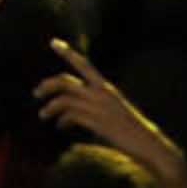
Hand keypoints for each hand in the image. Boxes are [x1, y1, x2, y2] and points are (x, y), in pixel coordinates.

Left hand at [35, 42, 186, 187]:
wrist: (150, 145)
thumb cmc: (132, 131)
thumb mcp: (114, 110)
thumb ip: (96, 104)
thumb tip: (74, 110)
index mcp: (107, 88)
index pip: (84, 64)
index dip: (67, 52)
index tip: (53, 42)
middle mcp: (102, 94)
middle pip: (66, 81)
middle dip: (47, 85)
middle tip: (36, 93)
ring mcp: (99, 107)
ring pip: (64, 99)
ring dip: (50, 107)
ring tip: (43, 115)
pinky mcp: (97, 122)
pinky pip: (71, 115)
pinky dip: (62, 120)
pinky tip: (60, 126)